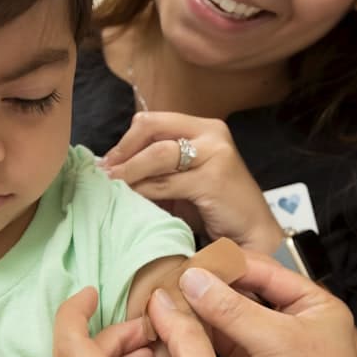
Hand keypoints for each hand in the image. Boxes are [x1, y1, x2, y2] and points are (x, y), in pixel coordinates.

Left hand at [100, 111, 283, 252]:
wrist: (252, 235)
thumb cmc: (215, 209)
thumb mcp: (183, 181)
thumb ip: (157, 169)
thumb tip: (112, 168)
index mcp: (204, 128)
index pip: (153, 121)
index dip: (125, 141)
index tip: (107, 162)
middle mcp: (212, 133)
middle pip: (151, 129)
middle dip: (123, 152)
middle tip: (104, 174)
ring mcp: (215, 154)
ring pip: (157, 155)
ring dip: (128, 172)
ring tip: (111, 186)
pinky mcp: (214, 179)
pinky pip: (166, 182)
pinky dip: (143, 190)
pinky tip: (131, 200)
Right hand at [177, 253, 356, 356]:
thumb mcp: (278, 344)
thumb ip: (233, 310)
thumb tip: (193, 279)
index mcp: (309, 302)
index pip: (260, 269)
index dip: (224, 266)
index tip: (189, 264)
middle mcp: (284, 318)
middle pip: (237, 290)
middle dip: (205, 287)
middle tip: (168, 281)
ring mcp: (261, 343)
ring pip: (221, 315)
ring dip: (194, 309)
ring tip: (162, 301)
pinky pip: (212, 341)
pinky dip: (192, 333)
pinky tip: (168, 325)